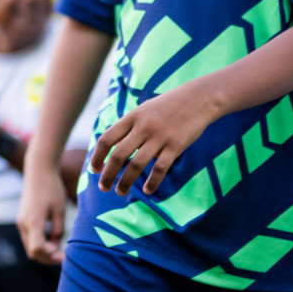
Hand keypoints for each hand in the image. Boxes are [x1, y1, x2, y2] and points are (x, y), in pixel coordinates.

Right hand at [18, 160, 68, 264]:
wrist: (38, 172)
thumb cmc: (51, 188)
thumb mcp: (60, 210)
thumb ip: (58, 229)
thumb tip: (55, 245)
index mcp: (33, 222)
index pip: (37, 249)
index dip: (51, 257)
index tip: (65, 257)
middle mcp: (23, 224)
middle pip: (32, 252)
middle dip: (47, 258)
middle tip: (63, 256)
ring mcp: (21, 222)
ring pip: (29, 246)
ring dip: (43, 251)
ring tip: (58, 248)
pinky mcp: (22, 219)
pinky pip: (29, 238)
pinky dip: (39, 244)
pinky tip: (51, 240)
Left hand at [90, 85, 218, 196]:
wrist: (198, 99)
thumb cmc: (167, 107)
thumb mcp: (143, 111)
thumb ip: (129, 127)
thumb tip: (113, 148)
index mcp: (131, 117)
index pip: (107, 139)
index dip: (97, 156)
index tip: (94, 170)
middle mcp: (142, 127)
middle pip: (118, 155)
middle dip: (108, 174)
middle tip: (104, 187)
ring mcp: (159, 136)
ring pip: (136, 164)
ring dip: (125, 181)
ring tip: (120, 192)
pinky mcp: (176, 145)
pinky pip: (161, 168)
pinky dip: (152, 181)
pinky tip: (147, 190)